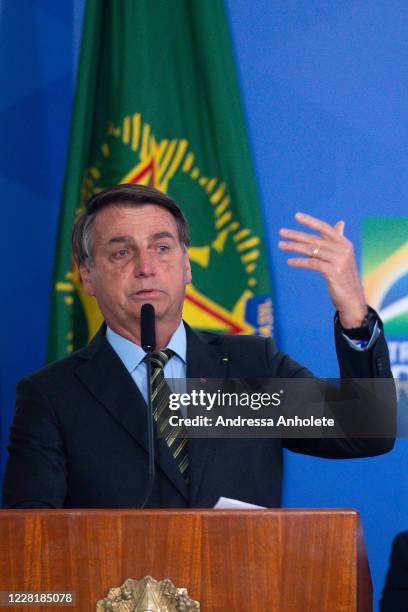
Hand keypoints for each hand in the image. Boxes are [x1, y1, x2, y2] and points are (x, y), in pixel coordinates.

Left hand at [278, 212, 367, 327]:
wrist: (352, 299)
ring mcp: (340, 261)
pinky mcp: (334, 272)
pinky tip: (289, 261)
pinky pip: (313, 264)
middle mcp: (343, 250)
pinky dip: (300, 262)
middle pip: (315, 240)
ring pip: (312, 251)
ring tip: (280, 245)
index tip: (296, 216)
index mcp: (345, 244)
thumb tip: (340, 223)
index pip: (325, 228)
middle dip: (296, 235)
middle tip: (281, 232)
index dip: (310, 221)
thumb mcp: (342, 257)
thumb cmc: (344, 277)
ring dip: (294, 247)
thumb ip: (338, 240)